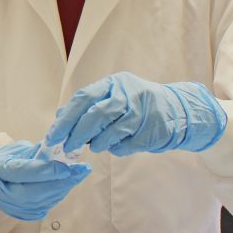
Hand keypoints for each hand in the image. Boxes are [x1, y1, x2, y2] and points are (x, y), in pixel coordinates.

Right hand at [0, 141, 90, 220]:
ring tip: (79, 175)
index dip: (44, 171)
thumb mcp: (17, 149)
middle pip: (34, 192)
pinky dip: (58, 194)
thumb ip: (35, 152)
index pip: (21, 172)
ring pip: (41, 201)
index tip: (65, 167)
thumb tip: (60, 150)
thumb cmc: (8, 158)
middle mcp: (2, 193)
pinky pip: (44, 206)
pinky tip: (69, 183)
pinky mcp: (23, 214)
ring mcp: (12, 206)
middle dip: (60, 182)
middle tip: (81, 171)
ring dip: (63, 188)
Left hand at [46, 73, 226, 156]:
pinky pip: (126, 145)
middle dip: (77, 134)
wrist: (178, 110)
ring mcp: (142, 112)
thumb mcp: (114, 96)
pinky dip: (116, 148)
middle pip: (95, 115)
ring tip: (95, 147)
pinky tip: (117, 146)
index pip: (83, 99)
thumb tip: (60, 117)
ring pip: (110, 132)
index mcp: (114, 83)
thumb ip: (89, 105)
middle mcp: (128, 94)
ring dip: (97, 144)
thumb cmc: (138, 104)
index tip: (53, 136)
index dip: (66, 119)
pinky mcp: (151, 130)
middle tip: (67, 148)